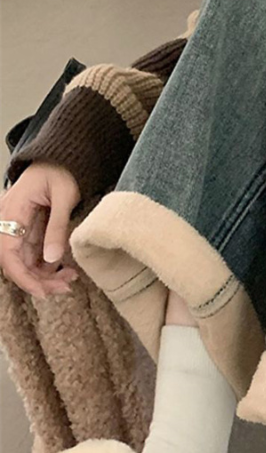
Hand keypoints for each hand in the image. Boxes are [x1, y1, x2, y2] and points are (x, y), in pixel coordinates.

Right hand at [0, 163, 80, 297]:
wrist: (61, 159)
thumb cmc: (62, 171)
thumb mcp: (64, 196)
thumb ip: (57, 227)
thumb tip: (52, 259)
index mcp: (11, 211)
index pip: (8, 252)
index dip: (23, 276)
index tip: (43, 293)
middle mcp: (8, 221)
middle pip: (15, 261)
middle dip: (38, 280)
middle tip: (66, 288)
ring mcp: (17, 227)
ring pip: (24, 261)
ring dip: (45, 275)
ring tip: (71, 279)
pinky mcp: (28, 230)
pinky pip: (32, 254)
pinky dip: (47, 266)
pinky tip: (66, 270)